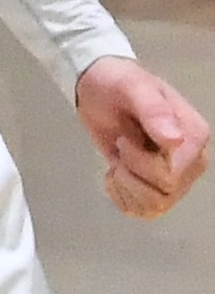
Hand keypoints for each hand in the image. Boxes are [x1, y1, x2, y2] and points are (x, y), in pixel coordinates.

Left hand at [77, 56, 209, 217]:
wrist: (99, 88)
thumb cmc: (117, 83)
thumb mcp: (131, 87)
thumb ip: (153, 110)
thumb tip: (174, 140)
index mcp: (193, 137)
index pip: (174, 175)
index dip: (142, 164)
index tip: (124, 140)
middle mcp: (191, 161)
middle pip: (164, 193)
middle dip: (131, 174)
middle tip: (121, 147)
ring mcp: (175, 176)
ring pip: (156, 206)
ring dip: (127, 187)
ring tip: (118, 162)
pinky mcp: (155, 186)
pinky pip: (143, 211)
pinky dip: (122, 198)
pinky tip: (114, 177)